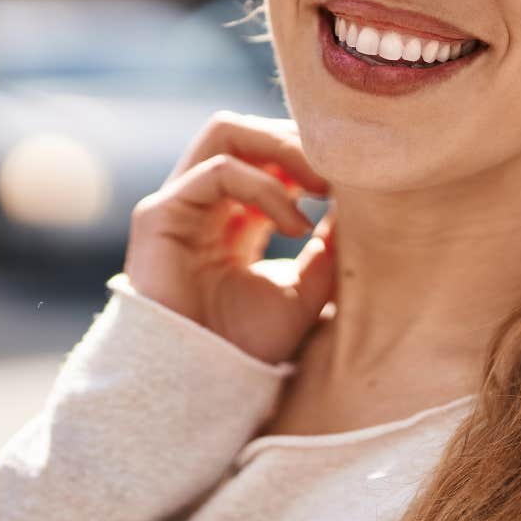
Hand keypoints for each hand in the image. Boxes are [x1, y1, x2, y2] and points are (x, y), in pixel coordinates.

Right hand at [124, 112, 334, 364]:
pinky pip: (218, 171)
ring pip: (226, 132)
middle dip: (295, 140)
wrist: (202, 388)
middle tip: (340, 171)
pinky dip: (265, 187)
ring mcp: (178, 204)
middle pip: (244, 131)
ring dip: (282, 148)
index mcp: (232, 218)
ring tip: (323, 184)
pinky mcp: (159, 215)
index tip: (354, 180)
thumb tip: (361, 208)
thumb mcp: (304, 293)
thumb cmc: (247, 349)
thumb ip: (327, 250)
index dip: (309, 157)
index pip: (266, 156)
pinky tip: (296, 223)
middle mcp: (203, 204)